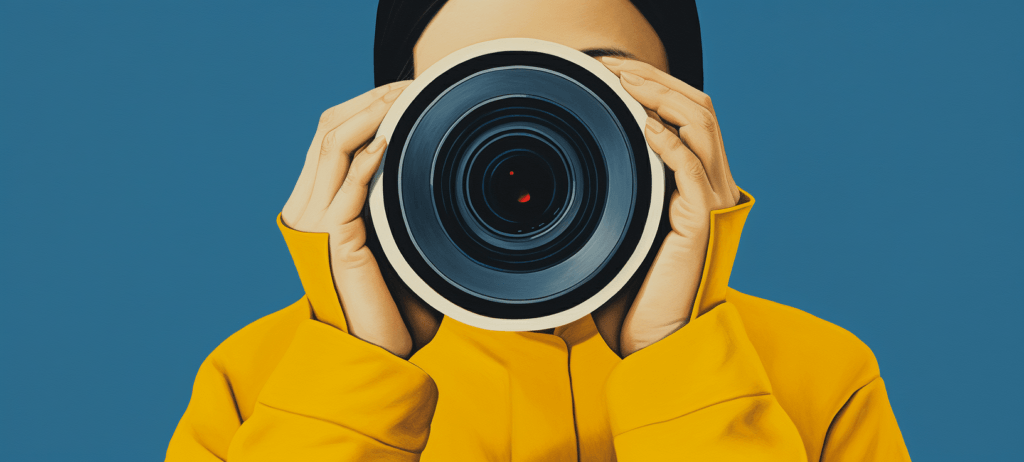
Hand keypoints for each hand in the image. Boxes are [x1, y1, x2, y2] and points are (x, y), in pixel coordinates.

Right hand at [281, 81, 415, 357]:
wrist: (379, 352)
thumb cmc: (391, 301)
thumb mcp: (393, 239)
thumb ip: (394, 202)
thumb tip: (427, 163)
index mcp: (316, 205)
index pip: (330, 134)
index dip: (365, 104)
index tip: (406, 90)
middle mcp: (307, 208)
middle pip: (328, 128)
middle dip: (371, 98)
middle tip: (413, 84)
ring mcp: (315, 223)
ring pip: (332, 143)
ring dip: (372, 113)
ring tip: (406, 97)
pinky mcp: (334, 239)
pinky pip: (348, 183)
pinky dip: (370, 154)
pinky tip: (394, 135)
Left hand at [600, 56, 740, 356]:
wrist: (654, 341)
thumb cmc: (635, 293)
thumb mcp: (623, 232)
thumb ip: (618, 198)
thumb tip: (579, 172)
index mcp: (697, 187)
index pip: (690, 117)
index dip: (659, 87)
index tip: (617, 73)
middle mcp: (711, 188)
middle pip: (698, 109)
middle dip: (658, 80)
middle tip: (616, 67)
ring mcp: (709, 203)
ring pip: (699, 125)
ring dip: (661, 97)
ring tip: (626, 83)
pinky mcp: (700, 221)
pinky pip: (689, 165)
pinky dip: (667, 139)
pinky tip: (642, 123)